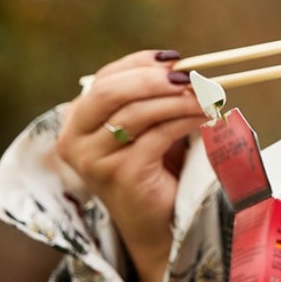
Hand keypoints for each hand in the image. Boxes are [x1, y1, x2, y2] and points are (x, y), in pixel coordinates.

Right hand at [56, 49, 206, 281]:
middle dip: (151, 79)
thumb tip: (179, 65)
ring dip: (176, 100)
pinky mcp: (121, 174)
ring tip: (205, 97)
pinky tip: (204, 118)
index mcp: (75, 121)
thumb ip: (150, 95)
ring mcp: (95, 159)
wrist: (156, 221)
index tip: (174, 59)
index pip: (104, 79)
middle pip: (109, 92)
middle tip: (188, 75)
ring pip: (136, 113)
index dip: (139, 64)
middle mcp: (75, 140)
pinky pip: (157, 135)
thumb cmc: (152, 166)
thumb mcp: (145, 125)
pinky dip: (184, 120)